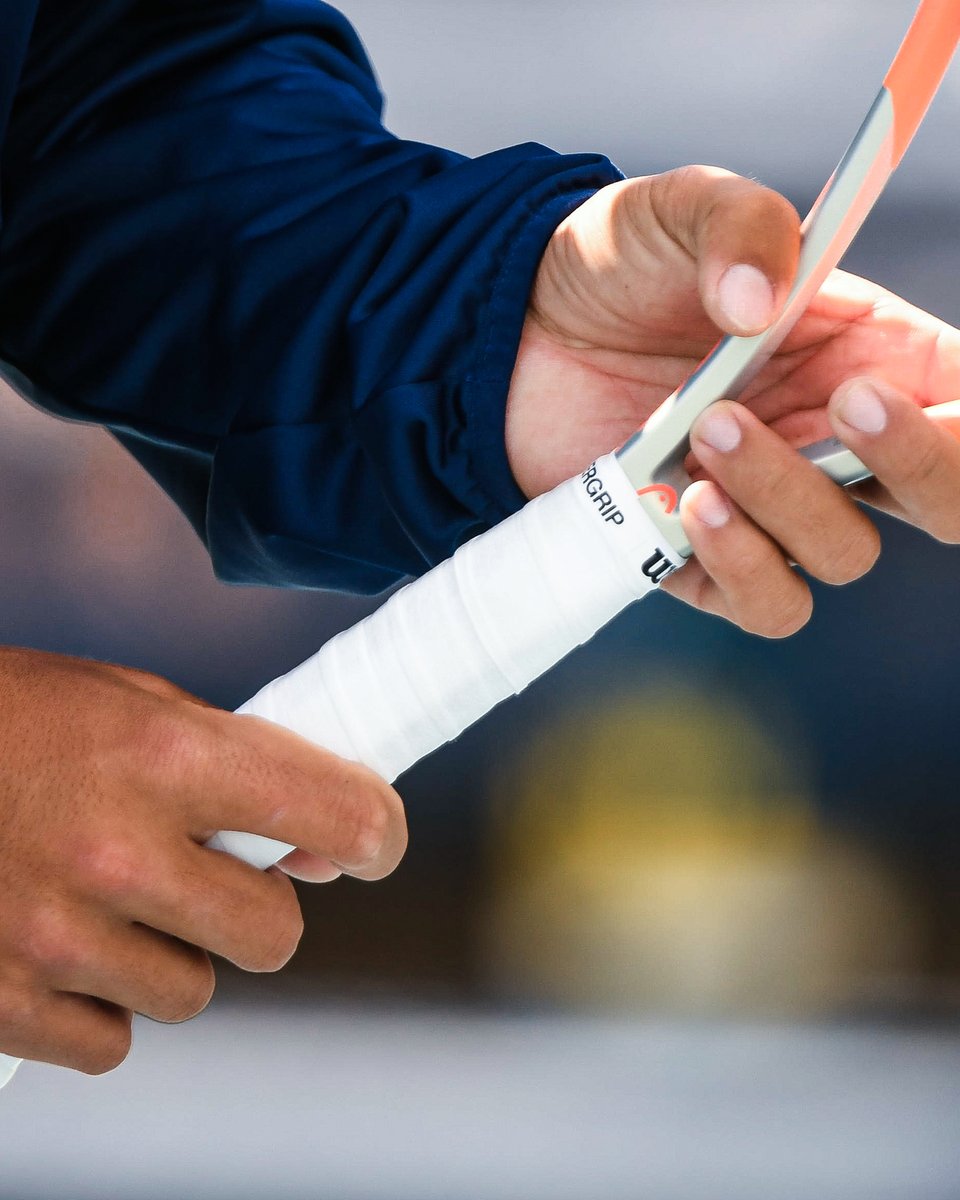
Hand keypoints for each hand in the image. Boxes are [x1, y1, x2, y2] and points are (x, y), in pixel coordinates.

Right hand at [0, 648, 405, 1073]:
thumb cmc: (19, 722)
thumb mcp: (134, 706)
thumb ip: (239, 765)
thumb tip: (331, 842)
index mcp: (164, 757)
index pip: (332, 813)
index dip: (375, 833)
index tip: (375, 843)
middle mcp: (119, 853)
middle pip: (274, 935)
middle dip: (256, 905)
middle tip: (208, 871)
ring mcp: (57, 938)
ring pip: (195, 991)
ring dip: (173, 951)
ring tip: (111, 895)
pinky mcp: (4, 1003)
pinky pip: (113, 1039)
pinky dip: (101, 1001)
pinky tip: (62, 942)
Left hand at [506, 166, 959, 634]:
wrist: (514, 332)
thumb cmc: (615, 268)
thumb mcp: (679, 210)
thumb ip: (739, 225)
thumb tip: (760, 303)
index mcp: (869, 353)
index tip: (895, 393)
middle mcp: (834, 441)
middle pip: (950, 501)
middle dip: (926, 467)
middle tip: (848, 405)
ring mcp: (772, 506)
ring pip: (845, 552)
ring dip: (790, 497)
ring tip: (710, 428)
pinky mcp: (704, 557)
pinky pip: (768, 602)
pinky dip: (744, 564)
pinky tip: (689, 505)